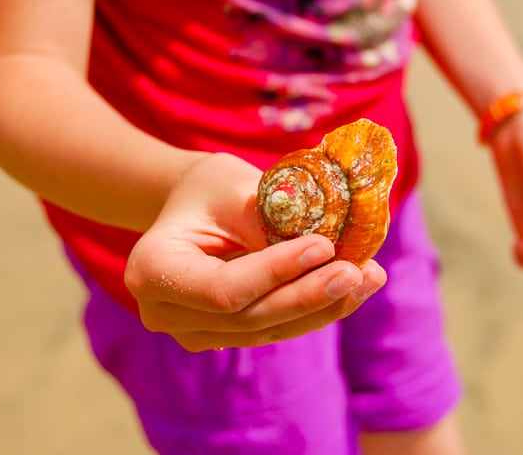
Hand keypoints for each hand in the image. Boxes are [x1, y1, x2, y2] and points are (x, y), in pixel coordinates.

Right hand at [124, 153, 385, 351]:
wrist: (193, 206)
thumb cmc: (208, 188)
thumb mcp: (232, 188)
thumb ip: (267, 220)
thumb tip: (323, 248)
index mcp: (152, 271)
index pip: (223, 289)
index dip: (276, 273)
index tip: (324, 245)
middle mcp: (164, 313)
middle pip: (248, 318)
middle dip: (308, 295)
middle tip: (358, 272)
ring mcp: (194, 332)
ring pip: (268, 329)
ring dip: (323, 307)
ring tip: (369, 278)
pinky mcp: (225, 335)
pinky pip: (274, 328)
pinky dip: (315, 309)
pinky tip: (354, 288)